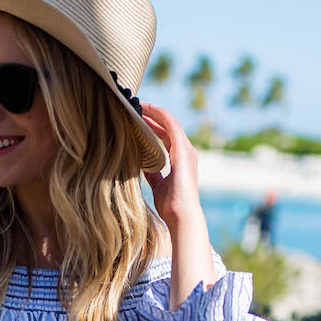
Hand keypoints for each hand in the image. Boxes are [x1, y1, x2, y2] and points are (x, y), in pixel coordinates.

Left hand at [139, 102, 203, 227]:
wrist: (182, 215)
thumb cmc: (171, 206)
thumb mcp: (159, 185)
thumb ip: (153, 173)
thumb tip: (142, 165)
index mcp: (181, 161)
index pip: (166, 138)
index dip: (152, 127)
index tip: (137, 120)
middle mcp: (186, 152)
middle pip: (167, 128)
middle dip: (151, 118)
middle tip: (134, 108)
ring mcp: (186, 150)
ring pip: (169, 122)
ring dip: (154, 113)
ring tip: (138, 105)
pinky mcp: (183, 149)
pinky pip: (171, 124)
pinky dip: (159, 114)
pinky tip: (147, 108)